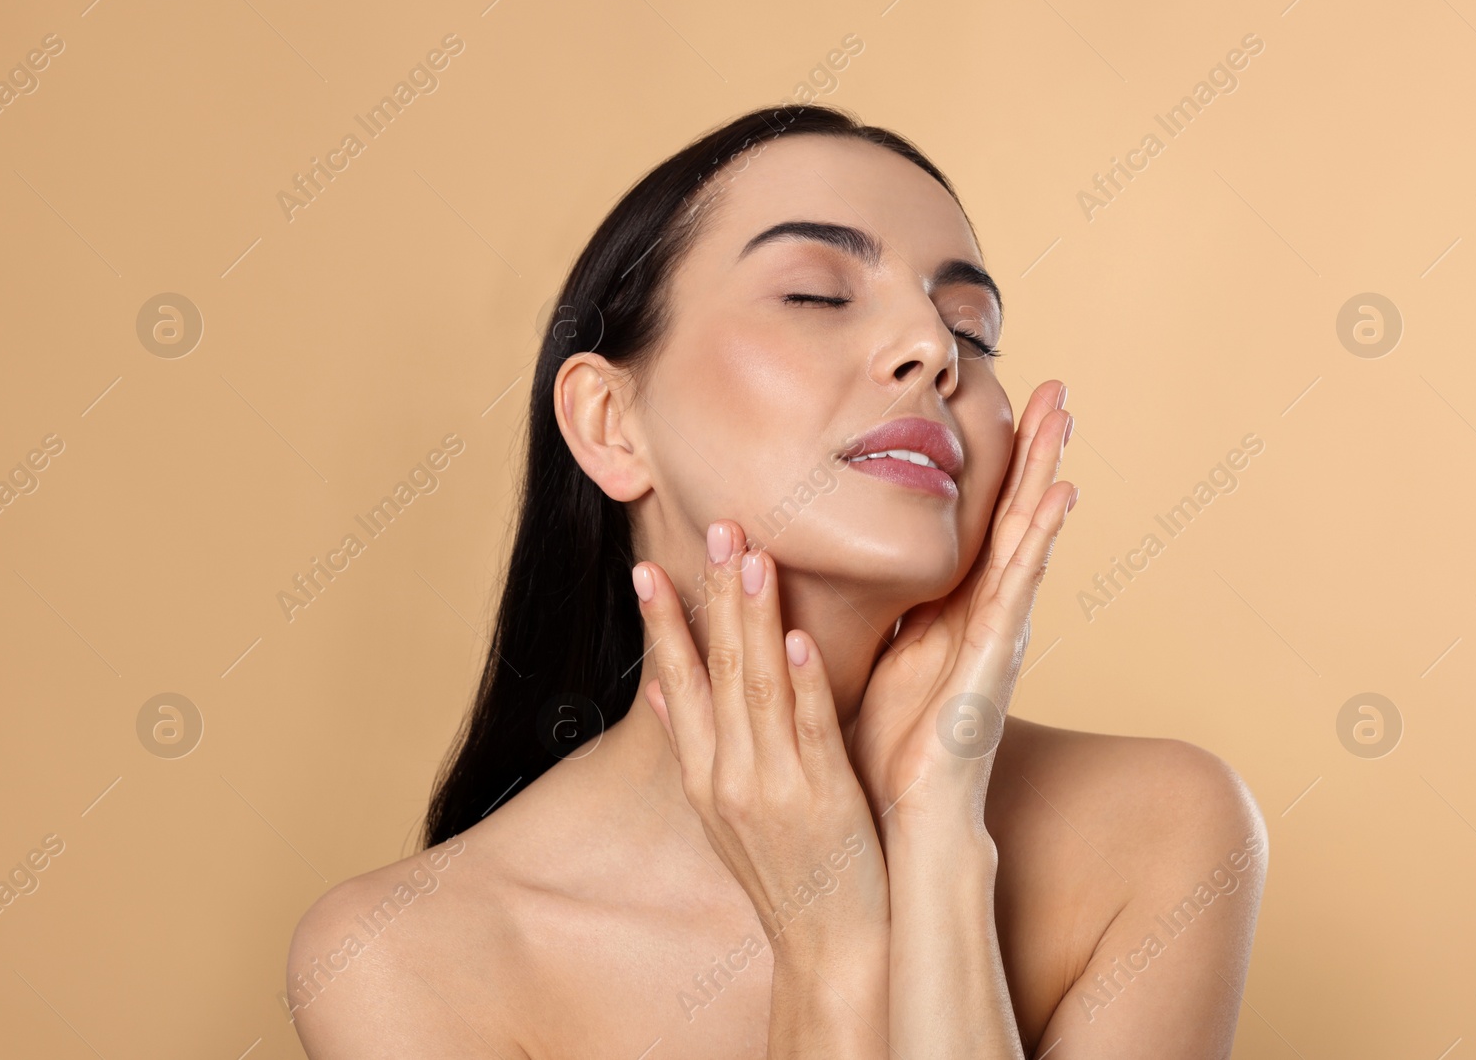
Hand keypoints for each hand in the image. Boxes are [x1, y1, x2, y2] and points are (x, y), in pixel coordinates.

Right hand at [632, 519, 889, 955]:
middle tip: (718, 529)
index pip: (676, 686)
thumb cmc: (786, 871)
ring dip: (753, 620)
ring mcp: (773, 788)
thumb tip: (660, 692)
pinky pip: (809, 731)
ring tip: (753, 559)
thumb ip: (695, 747)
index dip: (662, 626)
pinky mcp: (823, 799)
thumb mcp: (723, 814)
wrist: (829, 946)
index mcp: (704, 777)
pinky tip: (796, 639)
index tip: (646, 569)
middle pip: (715, 672)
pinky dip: (800, 683)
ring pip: (757, 688)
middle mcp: (728, 777)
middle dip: (714, 597)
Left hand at [845, 380, 1075, 832]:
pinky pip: (1018, 589)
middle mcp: (981, 617)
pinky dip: (1041, 541)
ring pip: (1023, 537)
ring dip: (1045, 474)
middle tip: (1054, 387)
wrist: (901, 821)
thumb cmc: (885, 750)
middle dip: (1031, 452)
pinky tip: (1060, 496)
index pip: (977, 526)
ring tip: (1064, 414)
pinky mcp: (995, 661)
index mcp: (950, 616)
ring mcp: (994, 636)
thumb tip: (849, 572)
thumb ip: (877, 617)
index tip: (1005, 408)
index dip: (995, 470)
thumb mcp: (876, 662)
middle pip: (1009, 518)